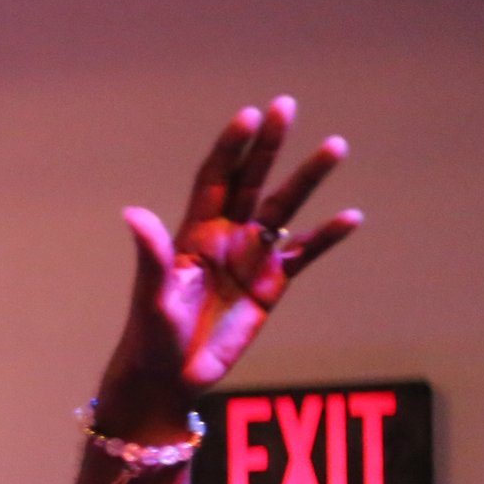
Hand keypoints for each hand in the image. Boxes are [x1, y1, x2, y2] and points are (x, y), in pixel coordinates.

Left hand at [105, 96, 360, 422]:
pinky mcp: (271, 283)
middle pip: (252, 180)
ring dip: (308, 178)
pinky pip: (304, 253)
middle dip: (268, 145)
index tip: (249, 116)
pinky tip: (351, 217)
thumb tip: (132, 213)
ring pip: (284, 208)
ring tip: (335, 146)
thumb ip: (151, 255)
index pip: (214, 178)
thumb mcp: (151, 296)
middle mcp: (225, 236)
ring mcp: (251, 257)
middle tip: (287, 106)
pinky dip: (326, 237)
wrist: (170, 377)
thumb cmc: (151, 337)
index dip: (231, 149)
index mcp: (193, 233)